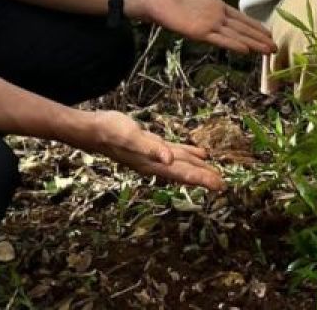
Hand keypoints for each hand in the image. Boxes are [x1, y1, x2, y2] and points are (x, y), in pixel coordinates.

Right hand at [71, 110, 224, 190]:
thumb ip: (152, 148)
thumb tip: (168, 160)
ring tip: (213, 172)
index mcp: (154, 164)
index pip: (184, 174)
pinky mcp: (151, 145)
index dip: (202, 179)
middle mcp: (156, 163)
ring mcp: (153, 156)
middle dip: (204, 177)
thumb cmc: (111, 133)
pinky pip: (174, 151)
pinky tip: (196, 152)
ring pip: (181, 163)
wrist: (94, 130)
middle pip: (185, 172)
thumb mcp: (132, 138)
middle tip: (223, 184)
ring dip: (197, 167)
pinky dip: (187, 153)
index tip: (220, 186)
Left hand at [128, 0, 275, 54]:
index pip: (240, 18)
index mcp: (215, 6)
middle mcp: (215, 18)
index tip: (269, 32)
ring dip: (252, 44)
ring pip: (235, 36)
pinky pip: (219, 39)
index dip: (255, 25)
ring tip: (267, 51)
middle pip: (242, 29)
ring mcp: (207, 26)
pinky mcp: (198, 32)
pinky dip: (232, 44)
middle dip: (259, 38)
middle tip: (275, 48)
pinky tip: (246, 50)